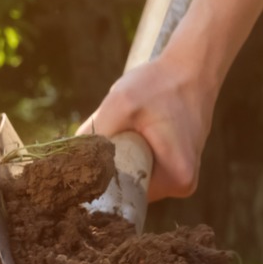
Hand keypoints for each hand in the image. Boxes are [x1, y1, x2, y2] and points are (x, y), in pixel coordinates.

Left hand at [77, 54, 214, 201]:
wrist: (193, 68)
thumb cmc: (161, 85)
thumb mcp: (121, 104)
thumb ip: (94, 133)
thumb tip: (69, 160)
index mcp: (177, 180)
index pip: (128, 195)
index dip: (104, 178)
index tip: (89, 156)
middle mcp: (183, 184)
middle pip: (132, 185)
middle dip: (113, 164)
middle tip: (107, 132)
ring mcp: (182, 174)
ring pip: (137, 173)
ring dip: (122, 155)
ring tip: (123, 124)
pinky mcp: (178, 162)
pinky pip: (146, 163)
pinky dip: (134, 148)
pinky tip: (135, 125)